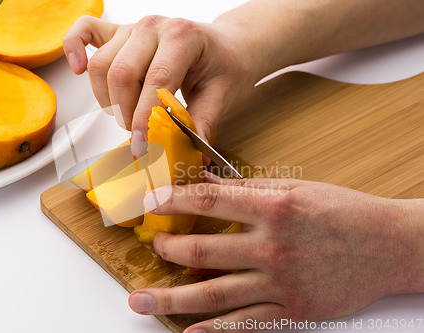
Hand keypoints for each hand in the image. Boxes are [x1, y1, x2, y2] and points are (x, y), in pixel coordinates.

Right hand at [63, 15, 261, 145]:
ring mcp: (134, 27)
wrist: (227, 45)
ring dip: (107, 98)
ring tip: (126, 115)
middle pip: (121, 73)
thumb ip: (202, 122)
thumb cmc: (225, 65)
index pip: (156, 81)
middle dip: (125, 113)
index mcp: (183, 37)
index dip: (145, 119)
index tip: (143, 146)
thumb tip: (190, 151)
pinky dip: (74, 48)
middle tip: (138, 134)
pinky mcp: (120, 32)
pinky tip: (77, 68)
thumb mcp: (222, 94)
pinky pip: (85, 32)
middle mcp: (154, 27)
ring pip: (102, 64)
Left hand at [128, 173, 423, 332]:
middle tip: (155, 245)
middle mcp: (273, 245)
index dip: (173, 201)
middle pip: (204, 248)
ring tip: (140, 299)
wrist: (389, 246)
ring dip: (172, 297)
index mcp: (274, 207)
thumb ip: (248, 188)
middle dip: (170, 247)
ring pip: (214, 291)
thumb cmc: (344, 211)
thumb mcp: (296, 188)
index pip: (210, 201)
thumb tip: (207, 182)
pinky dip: (214, 331)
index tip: (151, 204)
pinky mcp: (293, 309)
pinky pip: (245, 323)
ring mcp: (281, 281)